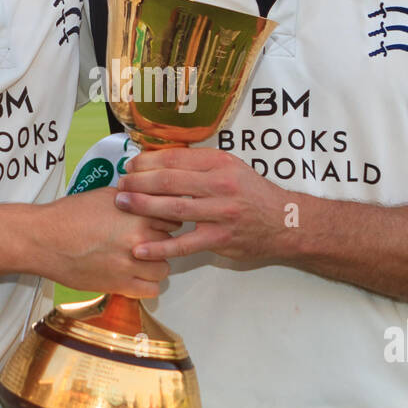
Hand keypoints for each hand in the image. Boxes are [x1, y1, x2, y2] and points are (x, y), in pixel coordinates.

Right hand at [40, 188, 178, 296]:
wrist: (45, 239)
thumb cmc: (70, 215)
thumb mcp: (106, 195)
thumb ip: (133, 198)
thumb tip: (148, 198)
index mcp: (138, 214)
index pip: (173, 220)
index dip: (165, 222)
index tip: (157, 225)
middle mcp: (139, 239)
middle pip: (171, 244)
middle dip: (161, 243)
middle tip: (147, 242)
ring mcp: (131, 264)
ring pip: (164, 269)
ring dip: (155, 265)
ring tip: (141, 261)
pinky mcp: (120, 284)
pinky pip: (152, 290)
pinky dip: (147, 284)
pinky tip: (136, 276)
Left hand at [114, 148, 287, 263]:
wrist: (286, 222)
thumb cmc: (254, 194)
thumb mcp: (232, 168)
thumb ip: (201, 164)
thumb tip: (162, 160)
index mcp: (221, 163)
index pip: (176, 158)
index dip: (148, 161)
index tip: (131, 165)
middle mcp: (220, 185)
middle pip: (170, 181)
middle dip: (139, 182)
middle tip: (120, 184)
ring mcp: (220, 213)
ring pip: (173, 208)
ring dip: (142, 207)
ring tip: (122, 204)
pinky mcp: (220, 239)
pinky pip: (184, 244)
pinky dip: (160, 247)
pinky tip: (140, 248)